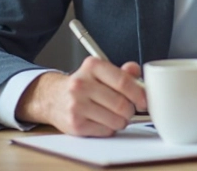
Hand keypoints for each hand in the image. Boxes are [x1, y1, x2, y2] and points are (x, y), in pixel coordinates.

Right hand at [16, 56, 146, 136]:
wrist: (53, 98)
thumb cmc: (83, 85)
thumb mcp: (100, 72)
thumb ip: (121, 72)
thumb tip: (136, 71)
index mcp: (92, 66)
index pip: (123, 81)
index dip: (139, 94)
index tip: (144, 101)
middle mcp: (81, 84)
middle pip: (121, 104)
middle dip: (130, 110)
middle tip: (128, 110)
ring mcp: (76, 105)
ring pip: (116, 120)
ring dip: (121, 121)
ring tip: (114, 115)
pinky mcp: (75, 124)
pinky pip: (106, 131)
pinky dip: (109, 128)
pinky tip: (102, 121)